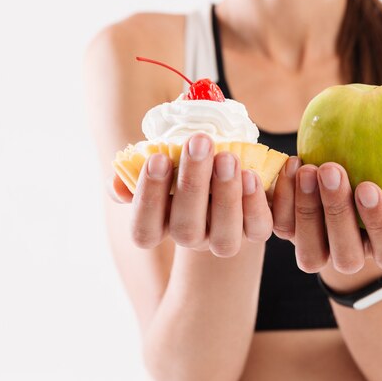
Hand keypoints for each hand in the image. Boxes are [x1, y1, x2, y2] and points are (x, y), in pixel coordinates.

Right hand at [109, 133, 272, 256]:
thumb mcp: (167, 152)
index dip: (148, 199)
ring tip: (227, 157)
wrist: (229, 163)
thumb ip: (144, 159)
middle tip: (199, 142)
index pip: (144, 230)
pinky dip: (254, 204)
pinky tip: (251, 175)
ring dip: (225, 196)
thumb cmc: (190, 156)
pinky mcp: (255, 231)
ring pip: (223, 238)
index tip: (157, 158)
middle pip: (185, 231)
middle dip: (191, 185)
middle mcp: (191, 236)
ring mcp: (223, 237)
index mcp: (161, 222)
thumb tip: (123, 174)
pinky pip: (258, 229)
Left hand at [272, 157, 381, 273]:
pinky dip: (283, 199)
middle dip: (337, 212)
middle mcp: (350, 257)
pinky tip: (292, 165)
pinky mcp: (290, 235)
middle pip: (346, 253)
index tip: (369, 186)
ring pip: (310, 250)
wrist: (347, 182)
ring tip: (308, 169)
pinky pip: (282, 226)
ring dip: (307, 210)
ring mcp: (318, 250)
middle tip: (332, 170)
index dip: (378, 222)